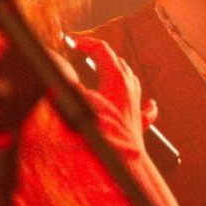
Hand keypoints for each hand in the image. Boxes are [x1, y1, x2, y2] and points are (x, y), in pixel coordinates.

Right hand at [70, 38, 155, 153]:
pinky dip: (146, 103)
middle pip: (118, 61)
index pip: (102, 49)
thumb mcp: (79, 103)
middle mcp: (130, 88)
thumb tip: (55, 75)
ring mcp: (135, 105)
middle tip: (85, 55)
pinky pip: (147, 110)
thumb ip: (66, 86)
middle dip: (101, 55)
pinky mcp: (138, 123)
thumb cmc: (103, 134)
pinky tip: (150, 103)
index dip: (86, 43)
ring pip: (132, 79)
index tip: (73, 43)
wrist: (122, 163)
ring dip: (119, 72)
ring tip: (109, 70)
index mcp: (116, 78)